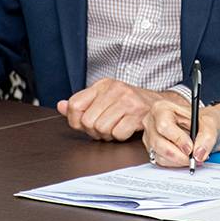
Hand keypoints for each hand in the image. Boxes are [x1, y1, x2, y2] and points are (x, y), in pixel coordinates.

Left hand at [56, 78, 184, 141]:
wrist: (159, 104)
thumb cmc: (129, 103)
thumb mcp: (103, 99)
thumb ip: (81, 104)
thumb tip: (60, 106)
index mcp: (102, 84)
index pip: (74, 105)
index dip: (76, 121)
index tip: (84, 124)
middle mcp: (114, 89)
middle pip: (87, 121)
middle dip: (94, 131)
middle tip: (104, 128)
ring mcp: (127, 101)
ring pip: (101, 128)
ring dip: (107, 135)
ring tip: (115, 128)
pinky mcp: (138, 114)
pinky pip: (118, 134)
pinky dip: (120, 136)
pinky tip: (126, 129)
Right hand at [142, 101, 219, 166]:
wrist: (206, 129)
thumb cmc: (204, 120)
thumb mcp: (211, 123)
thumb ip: (207, 137)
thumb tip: (198, 153)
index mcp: (163, 108)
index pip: (164, 126)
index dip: (178, 139)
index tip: (191, 148)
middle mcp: (153, 122)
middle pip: (159, 143)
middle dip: (179, 154)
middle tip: (194, 157)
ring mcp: (151, 137)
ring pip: (160, 155)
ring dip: (179, 160)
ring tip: (194, 156)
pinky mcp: (154, 150)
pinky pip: (162, 162)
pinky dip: (176, 163)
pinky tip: (186, 157)